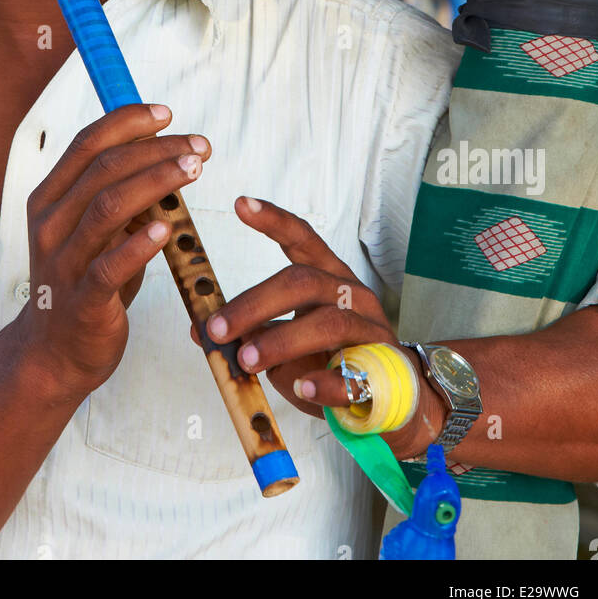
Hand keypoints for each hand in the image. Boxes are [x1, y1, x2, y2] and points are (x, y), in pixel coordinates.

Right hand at [13, 103, 211, 407]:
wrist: (54, 354)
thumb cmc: (84, 282)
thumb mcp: (95, 232)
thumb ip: (120, 196)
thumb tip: (167, 155)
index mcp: (49, 199)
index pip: (87, 143)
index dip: (128, 122)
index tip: (167, 113)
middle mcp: (50, 224)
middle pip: (102, 168)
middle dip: (155, 149)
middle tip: (199, 146)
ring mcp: (62, 263)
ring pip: (107, 207)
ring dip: (154, 181)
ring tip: (193, 169)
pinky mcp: (81, 301)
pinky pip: (109, 267)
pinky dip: (138, 245)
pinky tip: (166, 228)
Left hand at [191, 197, 445, 459]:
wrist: (396, 395)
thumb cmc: (333, 358)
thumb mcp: (289, 339)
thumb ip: (253, 331)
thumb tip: (201, 331)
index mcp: (330, 277)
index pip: (303, 239)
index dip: (273, 219)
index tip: (241, 203)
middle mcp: (353, 294)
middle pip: (304, 281)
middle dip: (255, 302)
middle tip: (217, 328)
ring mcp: (371, 331)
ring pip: (328, 323)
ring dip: (281, 341)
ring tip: (247, 359)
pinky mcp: (382, 371)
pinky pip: (352, 375)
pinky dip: (324, 382)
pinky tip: (300, 388)